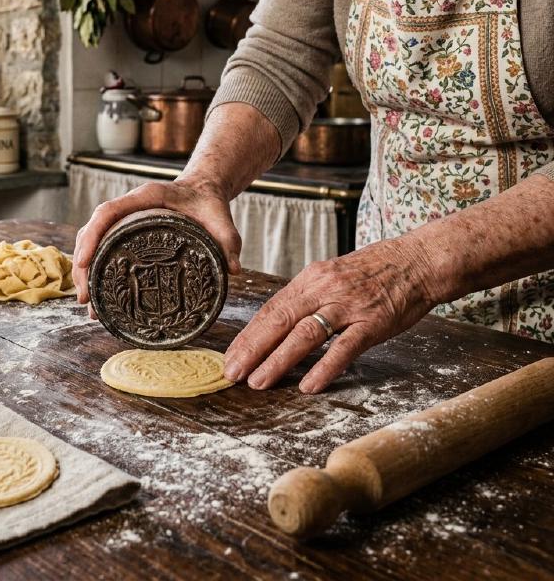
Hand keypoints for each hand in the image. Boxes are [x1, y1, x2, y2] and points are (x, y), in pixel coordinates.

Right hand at [72, 178, 241, 315]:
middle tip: (85, 299)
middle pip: (92, 231)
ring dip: (85, 270)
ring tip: (89, 305)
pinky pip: (102, 246)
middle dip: (83, 264)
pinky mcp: (125, 231)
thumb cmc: (210, 204)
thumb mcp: (222, 221)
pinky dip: (95, 269)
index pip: (107, 212)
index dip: (92, 236)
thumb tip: (233, 270)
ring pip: (92, 240)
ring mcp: (124, 219)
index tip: (83, 262)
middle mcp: (128, 207)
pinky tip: (99, 295)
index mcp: (145, 197)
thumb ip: (229, 241)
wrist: (205, 191)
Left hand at [223, 236, 435, 393]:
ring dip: (278, 360)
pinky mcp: (373, 322)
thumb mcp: (332, 276)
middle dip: (252, 349)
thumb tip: (278, 323)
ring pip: (305, 335)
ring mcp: (348, 306)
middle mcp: (324, 290)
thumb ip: (307, 299)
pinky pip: (345, 347)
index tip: (230, 355)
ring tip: (259, 381)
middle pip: (279, 321)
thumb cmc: (373, 272)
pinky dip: (325, 367)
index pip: (271, 309)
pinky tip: (308, 385)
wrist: (417, 260)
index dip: (248, 334)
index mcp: (310, 279)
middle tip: (232, 372)